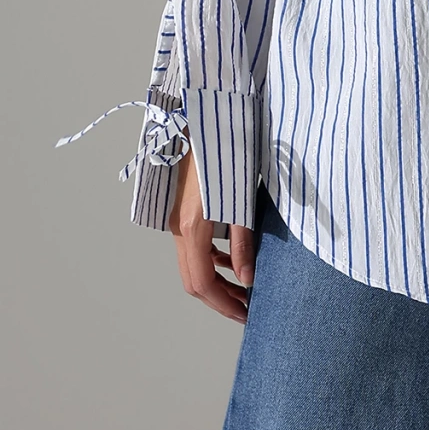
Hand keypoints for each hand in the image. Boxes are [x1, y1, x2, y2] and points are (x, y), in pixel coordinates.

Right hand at [168, 138, 254, 322]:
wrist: (207, 114)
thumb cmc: (228, 150)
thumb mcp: (241, 198)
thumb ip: (243, 241)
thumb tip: (248, 279)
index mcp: (191, 227)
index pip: (202, 283)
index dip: (225, 305)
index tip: (247, 316)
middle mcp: (178, 227)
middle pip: (193, 279)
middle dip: (220, 299)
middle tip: (248, 309)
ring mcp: (178, 218)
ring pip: (192, 264)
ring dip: (217, 281)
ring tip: (245, 291)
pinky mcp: (185, 208)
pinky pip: (194, 246)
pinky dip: (212, 259)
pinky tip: (233, 259)